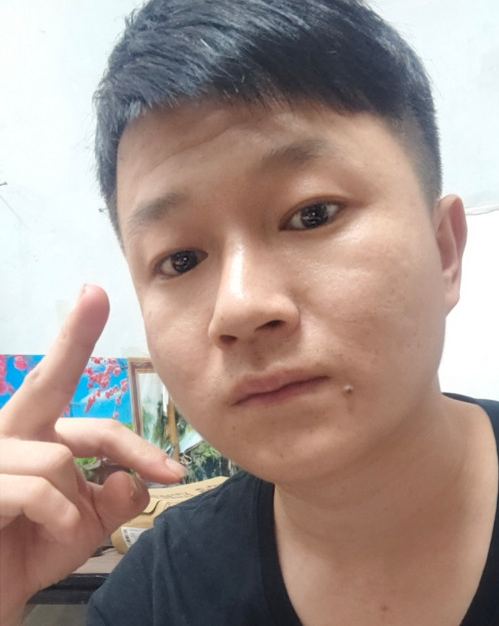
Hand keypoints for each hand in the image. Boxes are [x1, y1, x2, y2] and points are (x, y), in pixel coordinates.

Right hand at [0, 285, 183, 624]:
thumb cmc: (34, 549)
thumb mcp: (89, 522)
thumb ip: (118, 495)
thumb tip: (133, 477)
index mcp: (39, 436)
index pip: (88, 415)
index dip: (121, 418)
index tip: (142, 401)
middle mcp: (10, 434)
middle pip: (46, 380)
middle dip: (73, 336)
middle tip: (92, 292)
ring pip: (59, 458)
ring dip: (75, 505)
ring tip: (58, 530)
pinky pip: (40, 489)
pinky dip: (59, 518)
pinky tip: (42, 535)